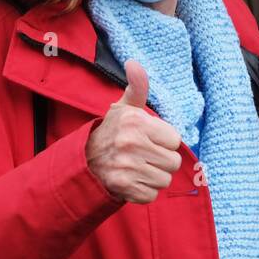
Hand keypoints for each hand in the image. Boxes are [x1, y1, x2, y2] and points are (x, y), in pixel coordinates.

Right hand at [85, 60, 182, 203]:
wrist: (83, 161)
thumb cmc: (112, 132)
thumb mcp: (124, 108)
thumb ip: (137, 87)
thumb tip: (134, 63)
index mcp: (135, 122)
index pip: (175, 140)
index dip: (164, 141)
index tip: (149, 140)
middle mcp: (130, 143)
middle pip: (173, 162)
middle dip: (162, 161)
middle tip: (144, 156)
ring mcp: (126, 167)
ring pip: (164, 180)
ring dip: (154, 177)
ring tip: (138, 167)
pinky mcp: (123, 188)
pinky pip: (151, 195)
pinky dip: (144, 191)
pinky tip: (132, 180)